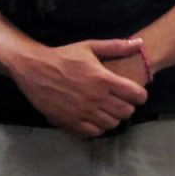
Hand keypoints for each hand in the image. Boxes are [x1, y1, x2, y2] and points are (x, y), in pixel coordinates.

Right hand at [9, 38, 148, 137]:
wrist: (33, 69)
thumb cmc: (64, 56)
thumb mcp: (89, 47)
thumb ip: (116, 46)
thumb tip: (140, 43)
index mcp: (103, 79)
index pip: (136, 95)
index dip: (140, 96)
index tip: (135, 94)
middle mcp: (96, 98)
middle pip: (126, 112)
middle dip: (128, 107)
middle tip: (121, 102)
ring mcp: (83, 112)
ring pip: (112, 124)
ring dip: (113, 118)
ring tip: (108, 110)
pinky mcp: (70, 122)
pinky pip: (94, 132)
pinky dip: (98, 127)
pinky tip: (94, 118)